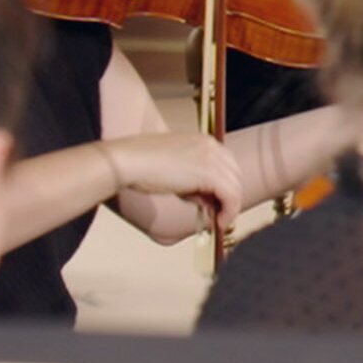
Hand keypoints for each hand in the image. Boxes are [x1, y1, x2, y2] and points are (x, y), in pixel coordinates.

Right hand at [99, 131, 245, 240]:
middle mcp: (212, 146)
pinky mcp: (210, 174)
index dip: (224, 185)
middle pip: (234, 174)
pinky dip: (229, 211)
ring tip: (218, 220)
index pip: (226, 164)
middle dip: (228, 195)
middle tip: (218, 213)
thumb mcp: (174, 168)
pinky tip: (219, 222)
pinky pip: (231, 196)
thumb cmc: (140, 164)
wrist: (127, 161)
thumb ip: (192, 180)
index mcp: (203, 141)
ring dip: (229, 207)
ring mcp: (212, 159)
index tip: (216, 201)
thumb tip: (205, 199)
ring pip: (235, 187)